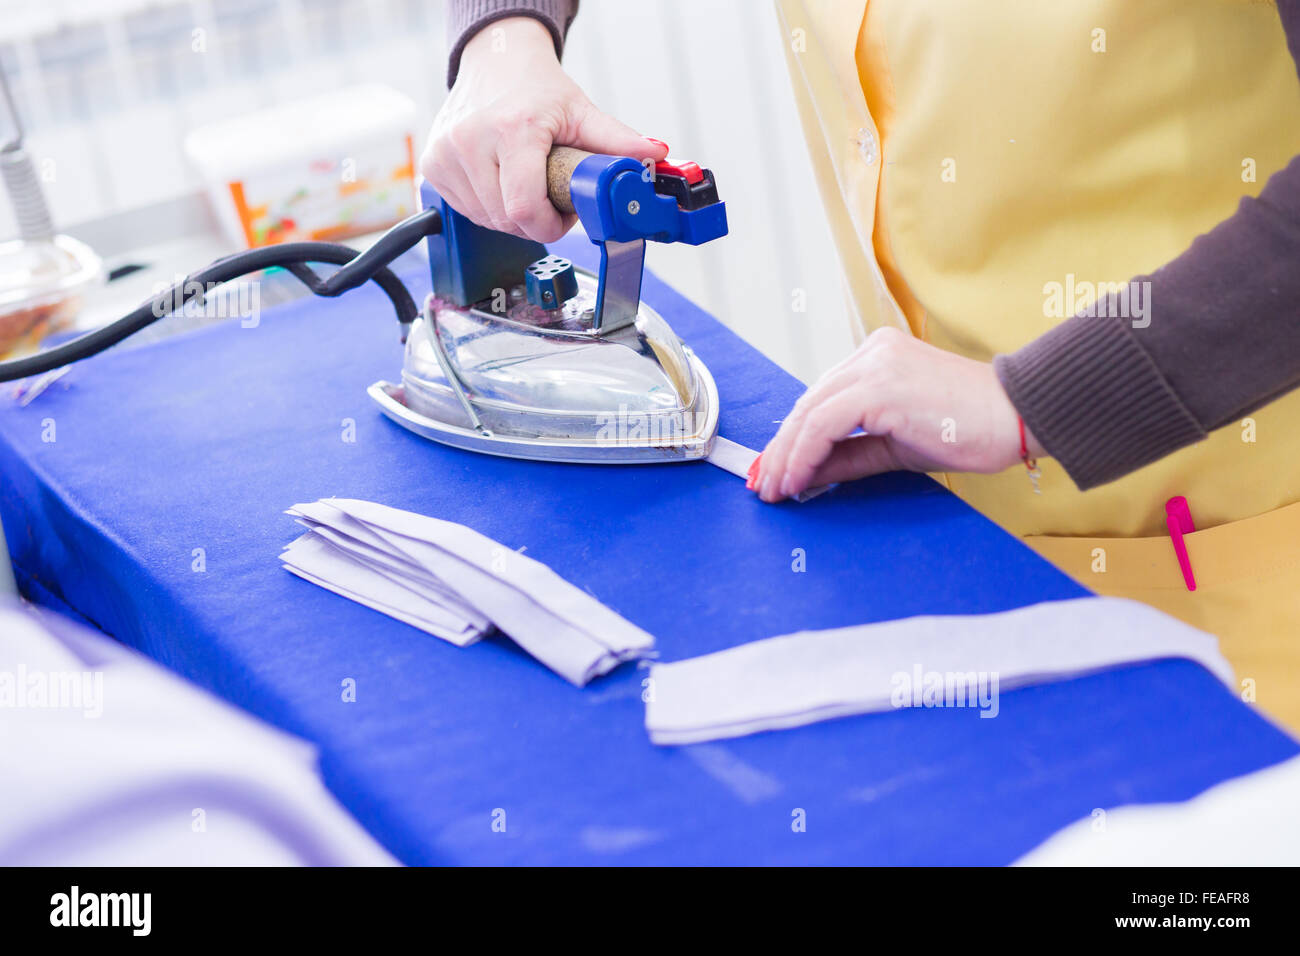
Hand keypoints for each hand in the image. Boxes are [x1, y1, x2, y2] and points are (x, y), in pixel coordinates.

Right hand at [421, 16, 666, 241]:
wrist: (494, 59)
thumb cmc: (536, 88)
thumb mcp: (581, 111)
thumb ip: (617, 140)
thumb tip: (655, 156)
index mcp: (512, 129)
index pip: (524, 209)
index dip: (549, 225)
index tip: (563, 214)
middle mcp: (471, 141)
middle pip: (507, 220)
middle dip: (535, 220)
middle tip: (549, 195)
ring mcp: (446, 154)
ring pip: (486, 220)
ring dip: (511, 215)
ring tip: (526, 183)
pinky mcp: (433, 165)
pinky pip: (466, 211)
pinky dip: (488, 207)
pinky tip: (499, 181)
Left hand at [752, 327, 1044, 501]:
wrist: (1020, 417)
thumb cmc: (971, 429)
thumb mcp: (897, 446)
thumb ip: (851, 455)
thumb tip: (810, 474)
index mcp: (877, 357)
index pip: (821, 398)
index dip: (792, 437)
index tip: (776, 469)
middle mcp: (872, 353)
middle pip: (808, 403)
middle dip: (780, 448)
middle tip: (764, 485)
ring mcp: (875, 366)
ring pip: (809, 412)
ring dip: (786, 456)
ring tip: (776, 490)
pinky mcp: (880, 388)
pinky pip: (824, 424)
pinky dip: (804, 455)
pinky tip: (798, 480)